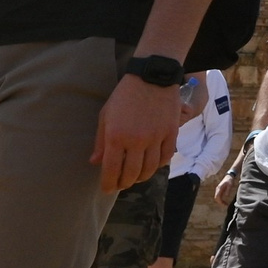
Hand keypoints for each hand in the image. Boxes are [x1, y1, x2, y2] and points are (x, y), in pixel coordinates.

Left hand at [92, 75, 181, 191]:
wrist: (152, 78)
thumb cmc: (124, 96)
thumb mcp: (106, 116)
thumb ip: (101, 141)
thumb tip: (96, 162)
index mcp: (117, 137)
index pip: (112, 170)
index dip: (109, 184)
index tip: (107, 189)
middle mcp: (137, 141)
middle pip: (132, 173)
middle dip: (124, 183)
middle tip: (121, 185)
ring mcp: (156, 137)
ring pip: (150, 168)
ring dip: (142, 177)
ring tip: (136, 177)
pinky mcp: (171, 133)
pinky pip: (166, 156)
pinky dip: (159, 164)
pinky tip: (153, 164)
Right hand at [212, 167, 239, 207]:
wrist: (229, 176)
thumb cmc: (229, 180)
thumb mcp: (230, 185)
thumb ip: (228, 190)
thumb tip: (226, 196)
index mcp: (219, 188)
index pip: (217, 197)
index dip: (220, 201)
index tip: (224, 204)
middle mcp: (217, 190)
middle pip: (216, 198)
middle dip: (220, 202)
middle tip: (225, 205)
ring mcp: (218, 190)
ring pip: (217, 197)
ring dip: (220, 201)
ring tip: (225, 204)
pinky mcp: (220, 190)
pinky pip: (219, 196)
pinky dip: (221, 199)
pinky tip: (224, 201)